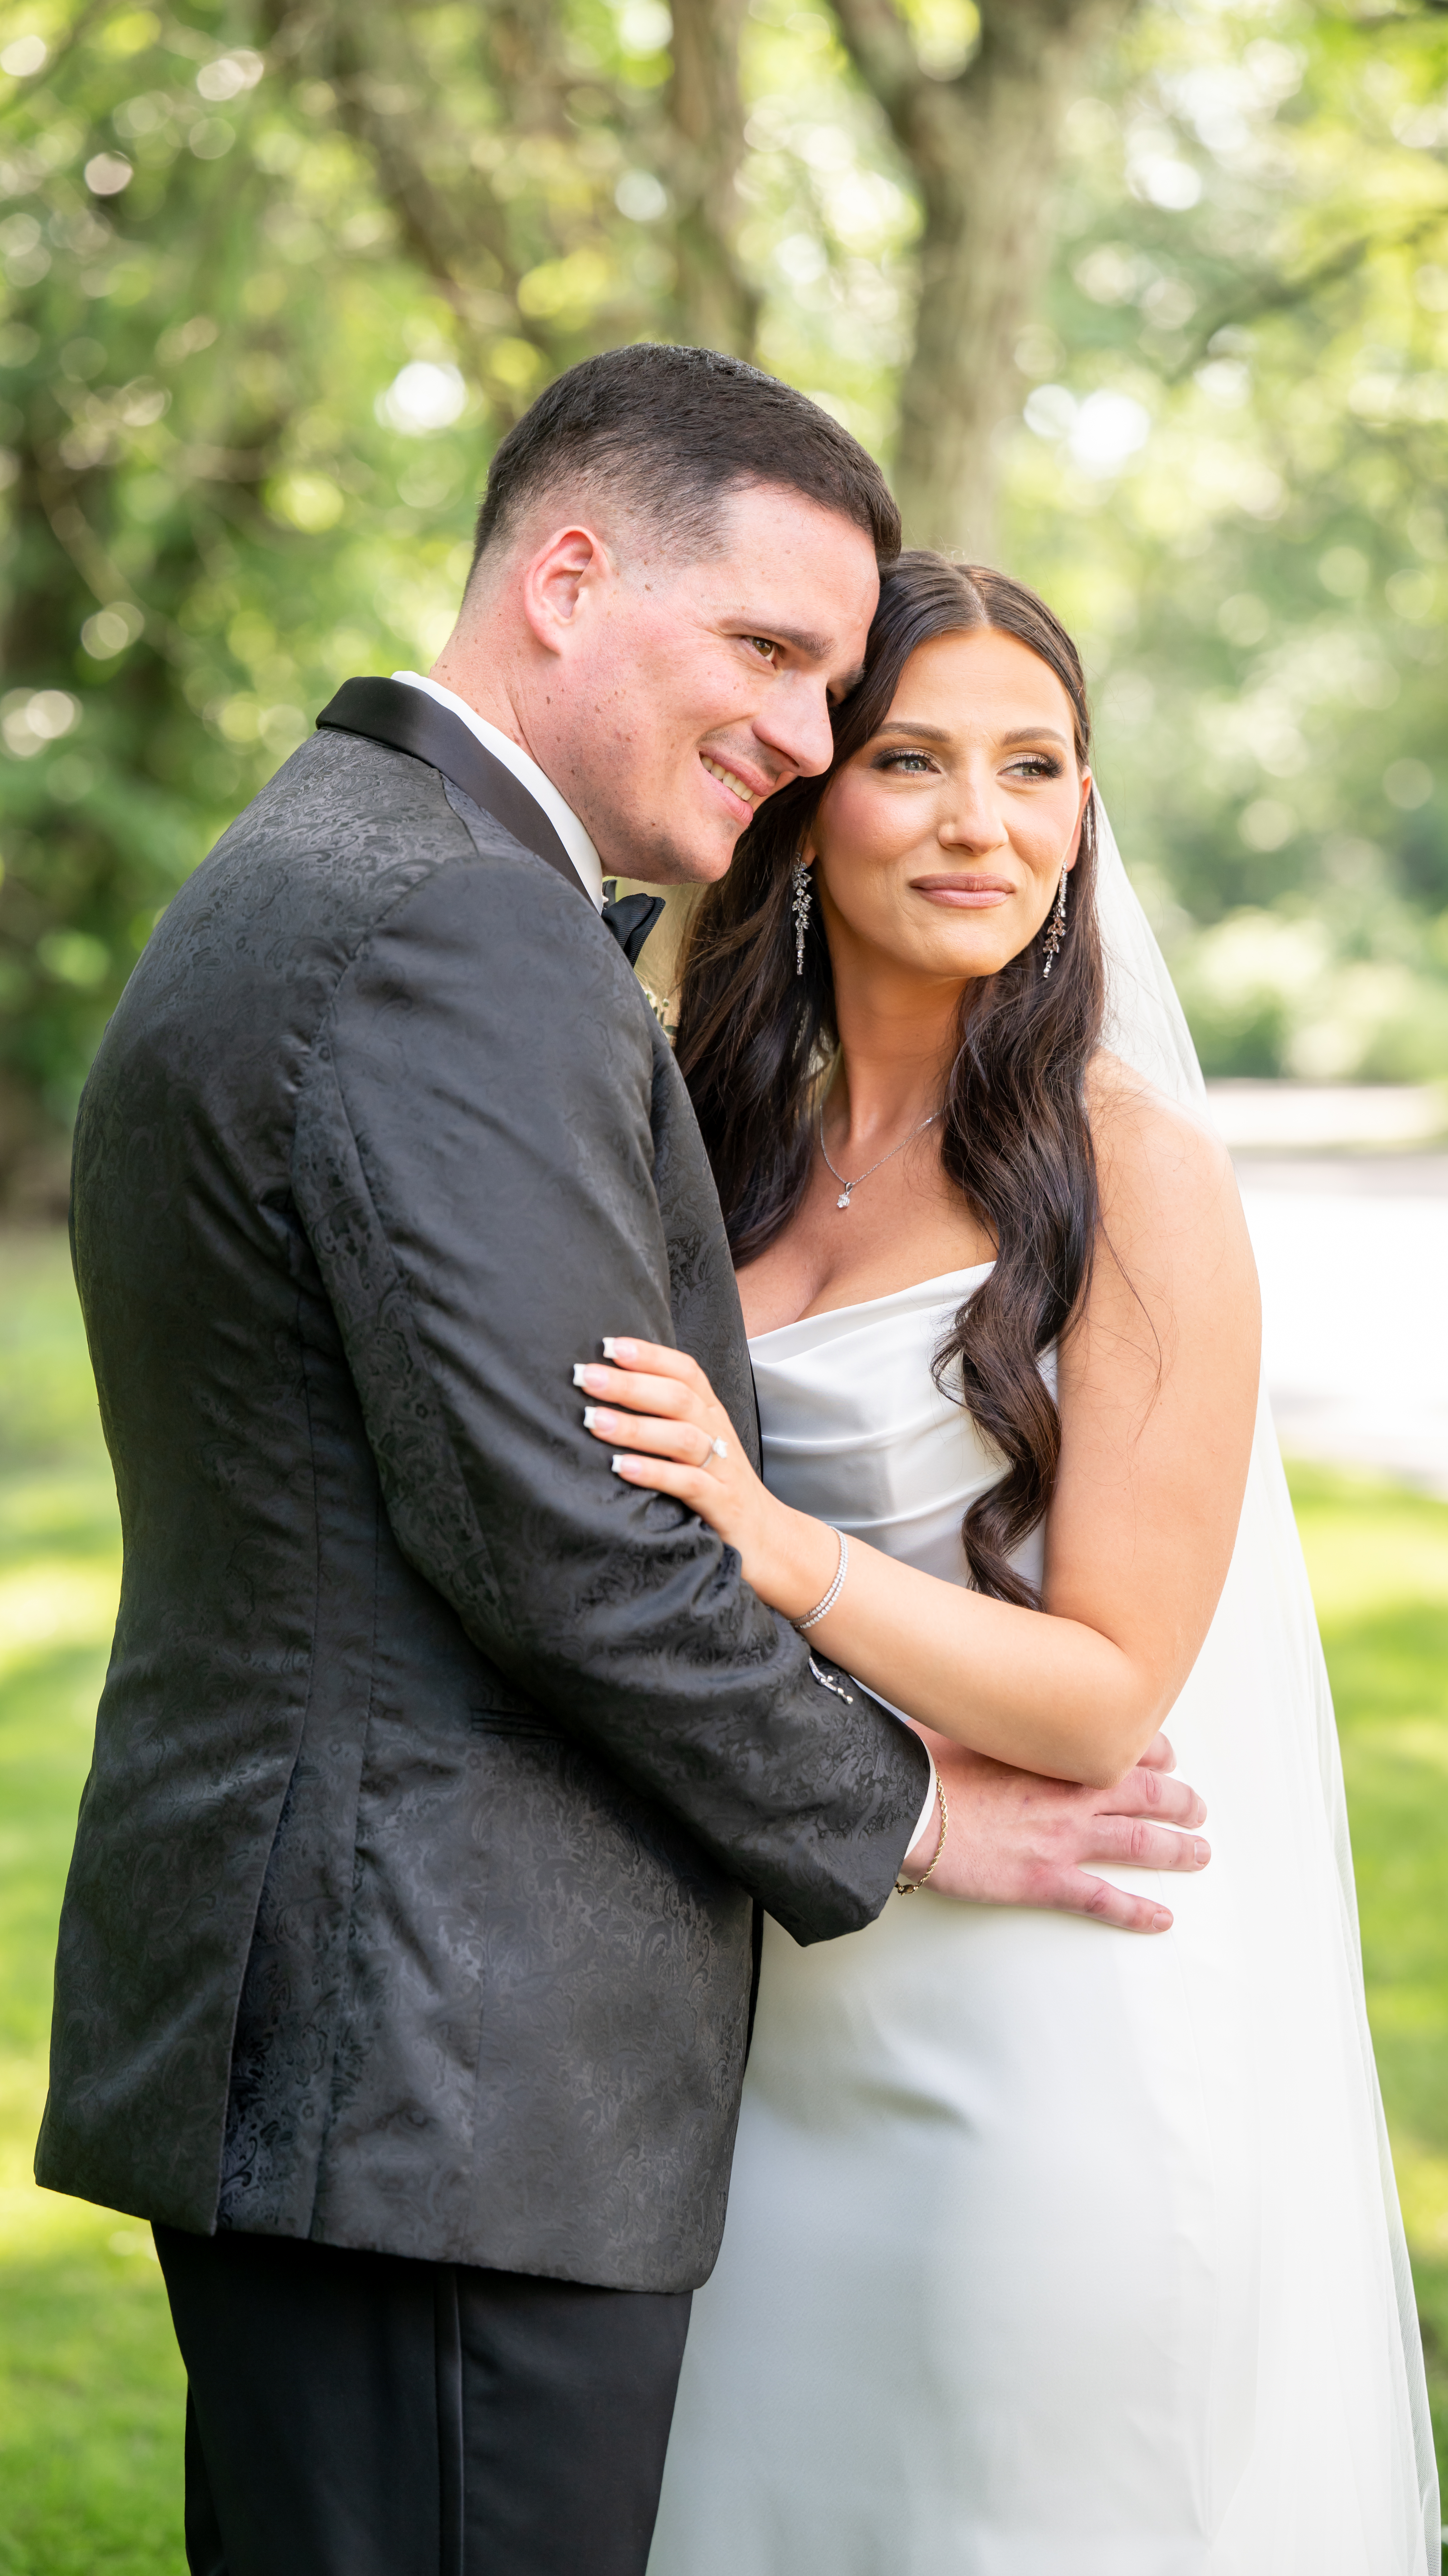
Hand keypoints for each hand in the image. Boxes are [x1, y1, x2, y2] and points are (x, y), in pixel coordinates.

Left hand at [574, 1337, 837, 1618]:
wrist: (770, 1540)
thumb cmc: (719, 1488)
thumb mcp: (697, 1446)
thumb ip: (666, 1419)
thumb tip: (610, 1392)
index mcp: (711, 1415)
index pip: (686, 1372)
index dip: (650, 1355)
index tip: (608, 1344)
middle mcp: (719, 1435)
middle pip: (678, 1398)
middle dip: (630, 1384)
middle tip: (584, 1377)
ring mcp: (724, 1471)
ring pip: (683, 1438)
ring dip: (635, 1427)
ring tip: (592, 1420)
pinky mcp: (723, 1506)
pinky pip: (690, 1484)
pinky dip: (655, 1473)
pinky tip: (621, 1468)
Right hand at [913, 1729, 1208, 1933]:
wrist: (908, 1806)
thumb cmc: (926, 1763)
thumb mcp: (966, 1724)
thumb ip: (995, 1721)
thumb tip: (989, 1701)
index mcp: (1054, 1754)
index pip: (1124, 1748)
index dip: (1156, 1753)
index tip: (1168, 1756)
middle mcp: (1070, 1795)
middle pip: (1147, 1795)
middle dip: (1181, 1801)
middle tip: (1198, 1809)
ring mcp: (1062, 1839)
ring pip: (1140, 1843)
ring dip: (1177, 1849)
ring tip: (1200, 1853)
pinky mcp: (1046, 1880)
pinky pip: (1104, 1900)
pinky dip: (1138, 1912)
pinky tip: (1163, 1919)